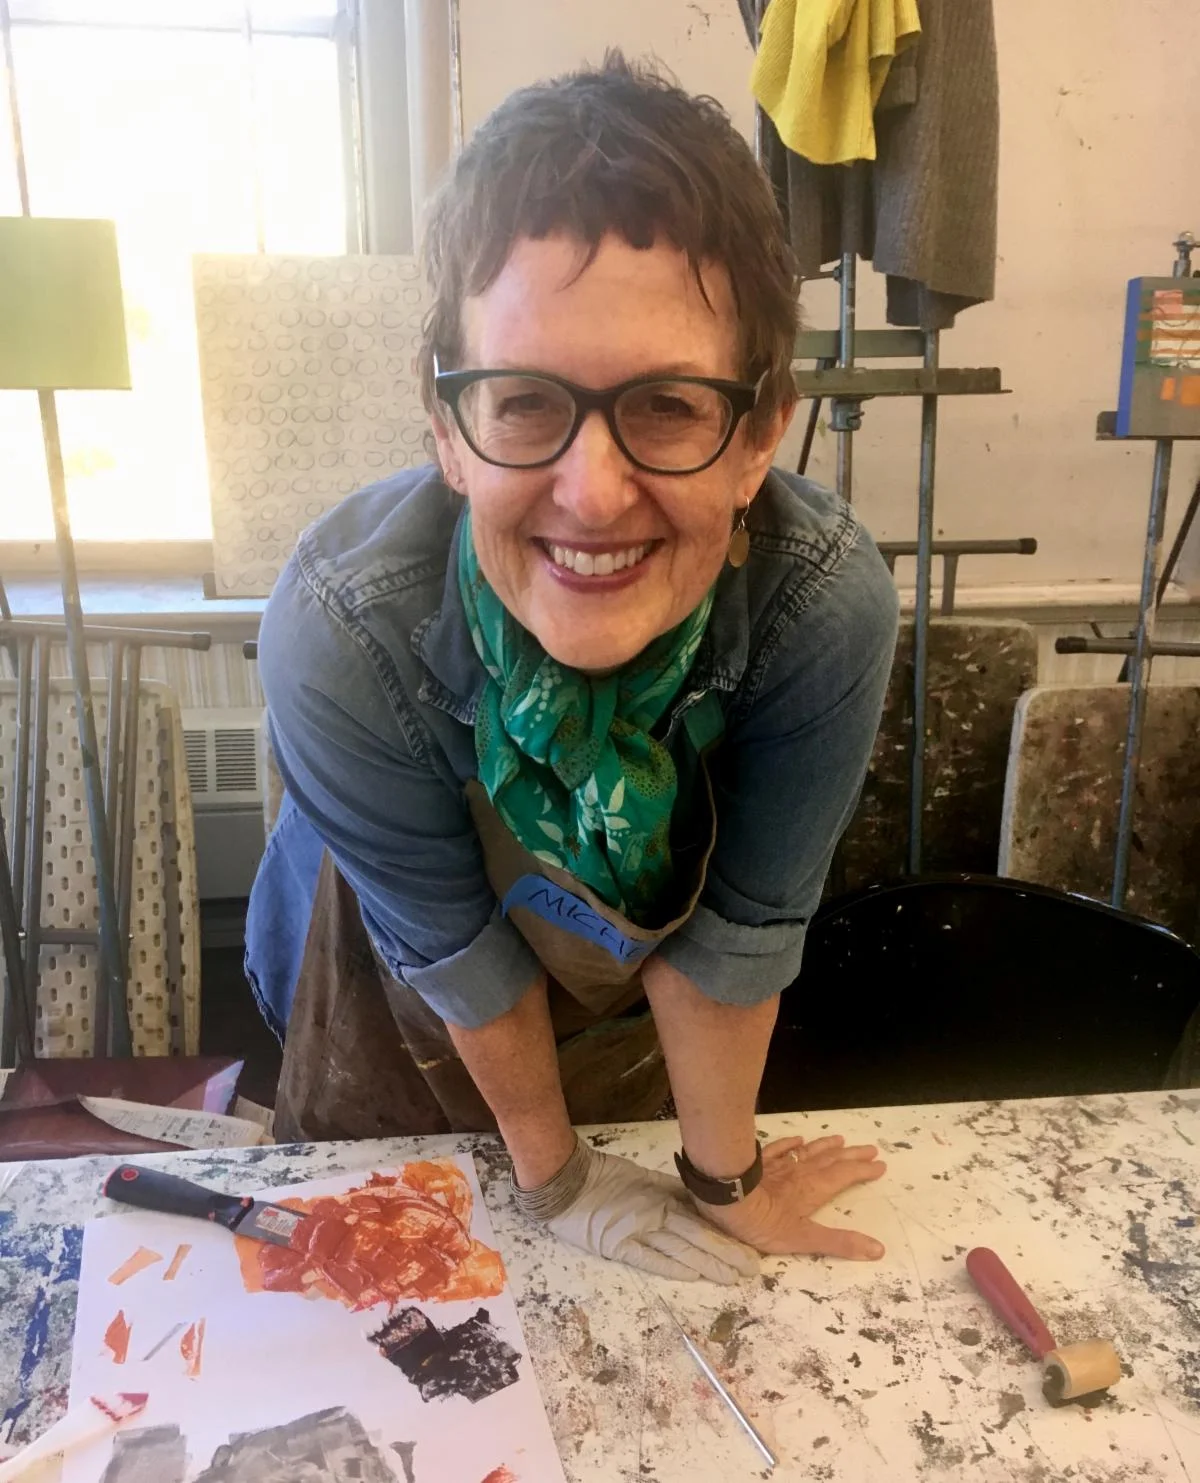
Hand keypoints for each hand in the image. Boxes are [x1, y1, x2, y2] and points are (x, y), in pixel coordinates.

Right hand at [542, 1143, 760, 1283]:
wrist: (568, 1181)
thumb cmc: (604, 1177)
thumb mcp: (644, 1178)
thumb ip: (671, 1191)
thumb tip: (700, 1200)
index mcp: (662, 1197)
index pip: (702, 1220)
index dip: (727, 1236)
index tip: (749, 1248)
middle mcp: (656, 1214)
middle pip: (698, 1236)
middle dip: (727, 1254)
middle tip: (753, 1270)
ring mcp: (638, 1230)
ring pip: (680, 1249)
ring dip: (708, 1264)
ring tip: (732, 1278)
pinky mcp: (618, 1245)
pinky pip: (649, 1258)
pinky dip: (671, 1266)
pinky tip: (692, 1275)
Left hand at [696, 1135, 886, 1260]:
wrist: (728, 1197)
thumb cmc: (765, 1222)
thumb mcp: (804, 1239)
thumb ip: (839, 1243)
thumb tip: (877, 1249)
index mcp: (815, 1189)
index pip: (845, 1176)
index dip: (863, 1171)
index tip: (880, 1165)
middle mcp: (801, 1172)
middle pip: (831, 1160)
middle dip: (852, 1156)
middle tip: (870, 1149)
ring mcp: (780, 1164)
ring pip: (809, 1152)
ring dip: (826, 1146)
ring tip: (840, 1139)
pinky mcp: (759, 1162)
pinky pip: (779, 1148)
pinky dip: (791, 1143)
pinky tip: (797, 1138)